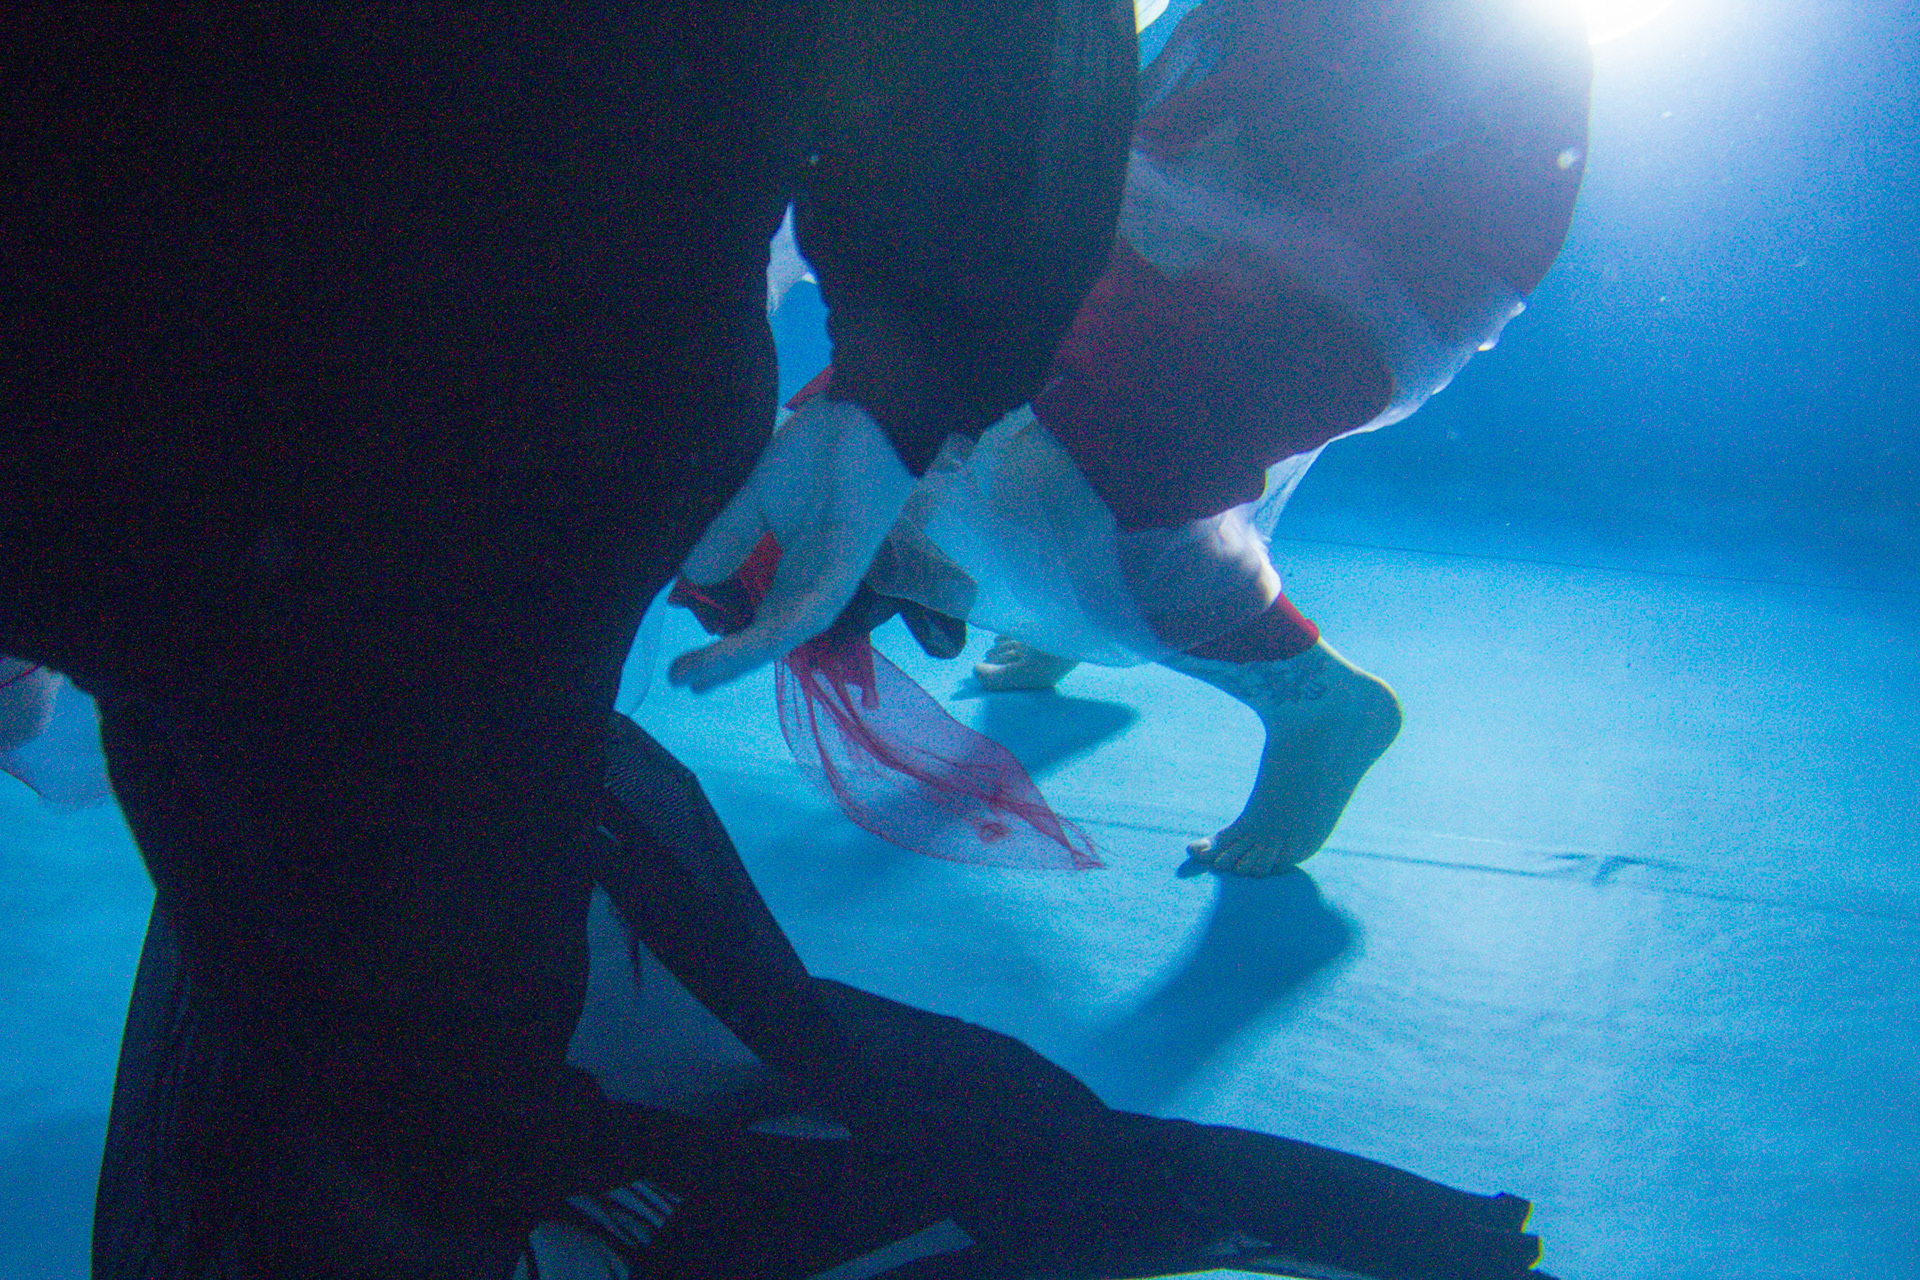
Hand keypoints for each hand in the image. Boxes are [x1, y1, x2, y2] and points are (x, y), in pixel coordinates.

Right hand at [669, 398, 914, 691]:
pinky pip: (814, 607)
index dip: (720, 644)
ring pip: (787, 632)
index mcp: (794, 571)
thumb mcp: (758, 499)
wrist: (865, 415)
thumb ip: (728, 538)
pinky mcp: (849, 564)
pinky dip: (783, 627)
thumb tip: (690, 578)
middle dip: (726, 661)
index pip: (755, 620)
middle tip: (681, 678)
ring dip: (745, 654)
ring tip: (703, 673)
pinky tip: (752, 642)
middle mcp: (813, 584)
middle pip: (769, 637)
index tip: (679, 664)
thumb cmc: (819, 453)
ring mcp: (832, 577)